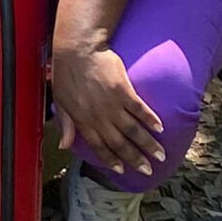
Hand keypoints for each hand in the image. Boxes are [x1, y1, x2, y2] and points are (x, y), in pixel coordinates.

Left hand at [49, 38, 163, 179]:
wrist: (77, 49)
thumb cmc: (66, 73)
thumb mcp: (60, 101)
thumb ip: (66, 125)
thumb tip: (63, 146)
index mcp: (83, 121)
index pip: (99, 147)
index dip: (111, 159)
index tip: (122, 170)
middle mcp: (99, 117)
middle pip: (120, 143)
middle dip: (135, 159)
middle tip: (148, 171)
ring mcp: (112, 105)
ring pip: (133, 130)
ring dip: (148, 144)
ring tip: (160, 155)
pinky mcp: (124, 90)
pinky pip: (140, 109)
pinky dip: (150, 119)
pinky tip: (160, 127)